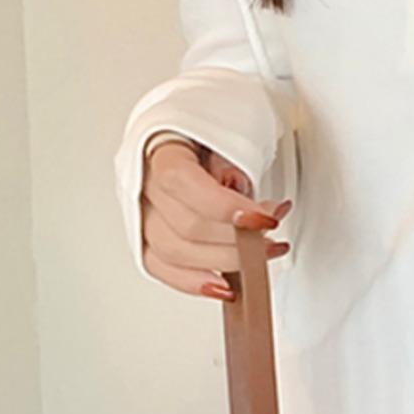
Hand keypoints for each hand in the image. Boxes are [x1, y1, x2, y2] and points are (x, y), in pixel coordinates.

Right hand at [140, 138, 292, 299]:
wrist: (187, 135)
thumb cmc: (210, 132)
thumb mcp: (230, 126)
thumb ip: (233, 158)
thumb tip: (238, 189)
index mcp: (161, 149)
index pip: (182, 182)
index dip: (224, 207)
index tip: (264, 219)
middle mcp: (143, 183)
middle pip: (185, 226)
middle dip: (238, 238)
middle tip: (273, 235)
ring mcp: (141, 213)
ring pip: (174, 252)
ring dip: (226, 261)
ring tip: (262, 253)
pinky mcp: (146, 237)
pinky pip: (161, 268)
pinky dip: (194, 282)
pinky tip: (224, 287)